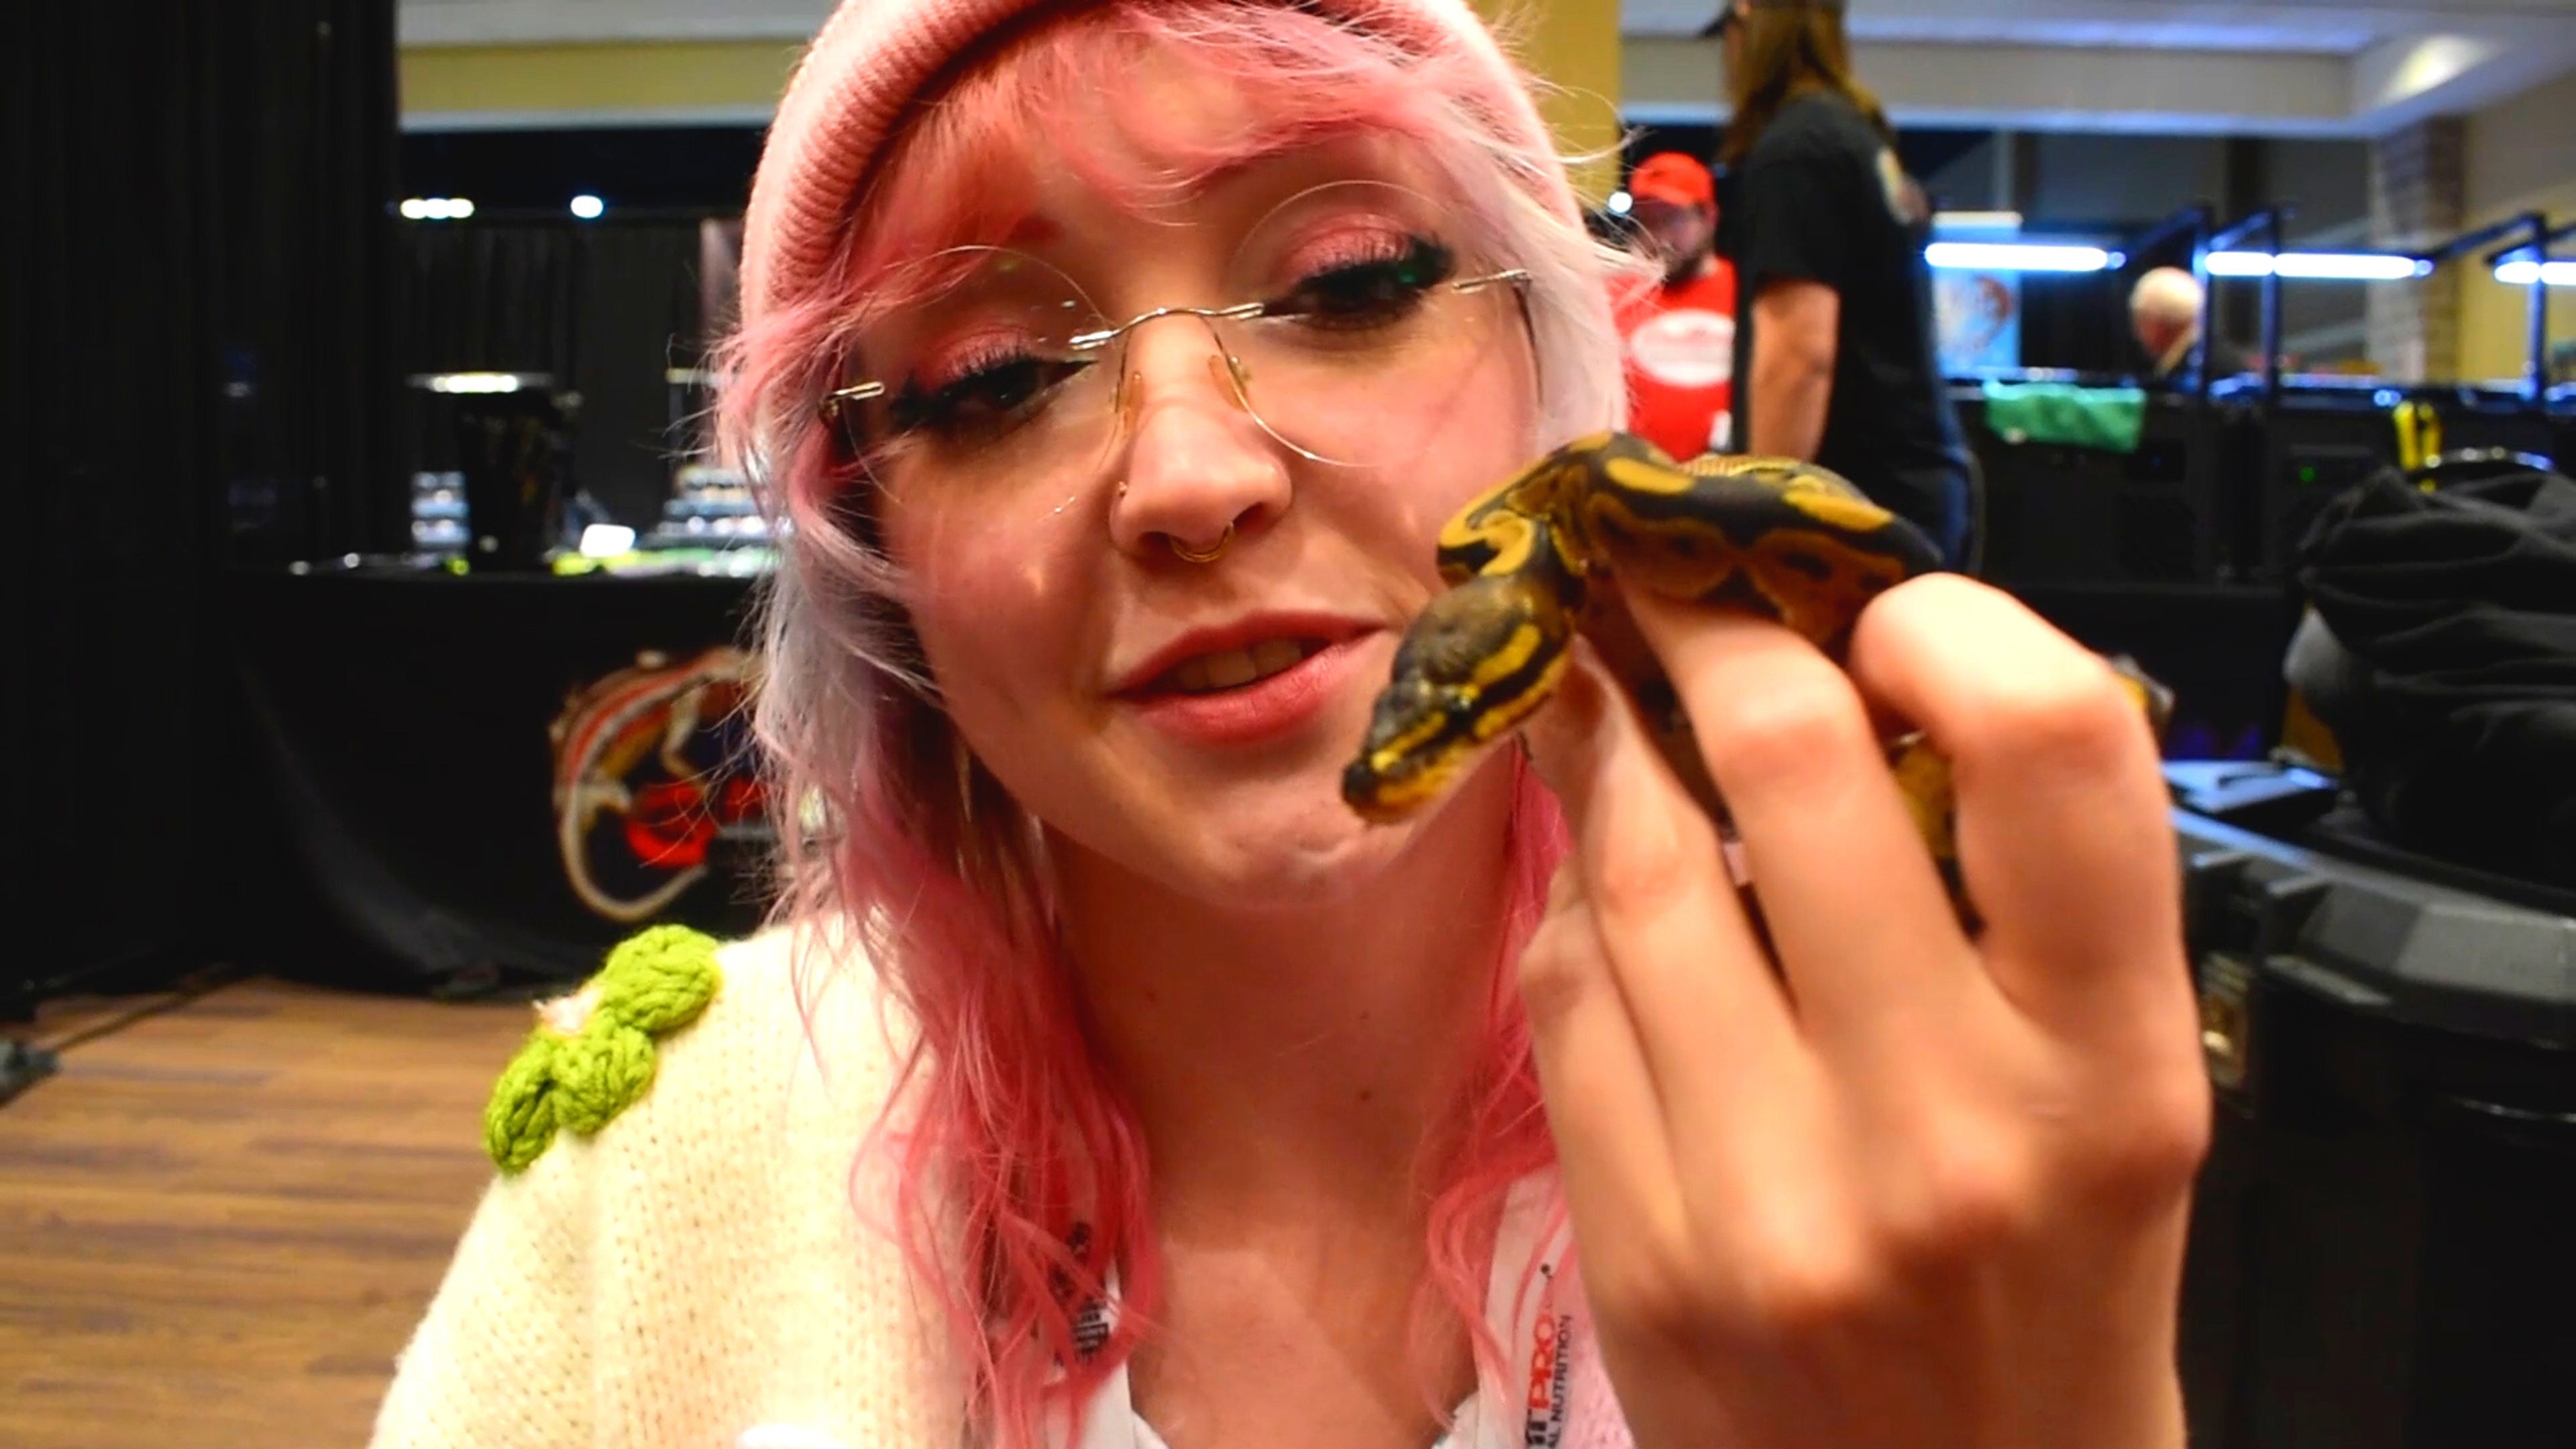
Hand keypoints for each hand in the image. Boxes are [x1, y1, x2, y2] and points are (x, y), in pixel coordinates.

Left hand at [1515, 574, 2209, 1448]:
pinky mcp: (1644, 1250)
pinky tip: (1592, 864)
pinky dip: (1573, 899)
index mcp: (2112, 1059)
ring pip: (1633, 865)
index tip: (1876, 608)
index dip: (1945, 623)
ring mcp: (1776, 1194)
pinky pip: (1566, 996)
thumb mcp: (2110, 1081)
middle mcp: (1950, 1121)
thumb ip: (2015, 887)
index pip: (2051, 743)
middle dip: (1708, 628)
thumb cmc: (2052, 1270)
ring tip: (1602, 684)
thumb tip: (1835, 660)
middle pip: (1789, 760)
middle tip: (1668, 574)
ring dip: (1603, 741)